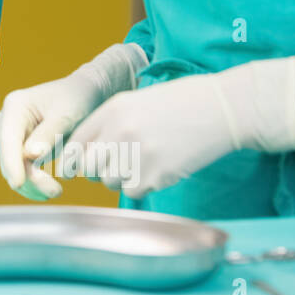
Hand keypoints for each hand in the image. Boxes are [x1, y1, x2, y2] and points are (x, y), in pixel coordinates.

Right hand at [0, 43, 147, 200]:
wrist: (85, 94)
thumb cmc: (77, 98)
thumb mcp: (67, 114)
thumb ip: (49, 133)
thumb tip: (30, 155)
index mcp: (15, 106)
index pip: (8, 140)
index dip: (11, 163)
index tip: (18, 184)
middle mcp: (7, 121)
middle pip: (9, 157)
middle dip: (28, 178)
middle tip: (56, 191)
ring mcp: (12, 135)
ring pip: (14, 168)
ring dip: (31, 184)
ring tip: (56, 191)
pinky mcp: (21, 148)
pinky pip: (23, 170)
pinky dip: (34, 183)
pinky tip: (50, 190)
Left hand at [64, 56, 294, 197]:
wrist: (220, 109)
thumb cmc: (178, 105)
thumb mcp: (134, 103)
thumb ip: (106, 125)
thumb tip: (81, 156)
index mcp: (111, 110)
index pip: (74, 144)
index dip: (74, 160)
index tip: (77, 168)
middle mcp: (119, 131)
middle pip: (89, 168)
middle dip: (98, 172)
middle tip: (118, 166)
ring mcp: (137, 153)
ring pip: (111, 182)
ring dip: (123, 179)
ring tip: (146, 162)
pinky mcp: (156, 173)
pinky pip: (134, 191)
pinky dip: (143, 186)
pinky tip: (160, 169)